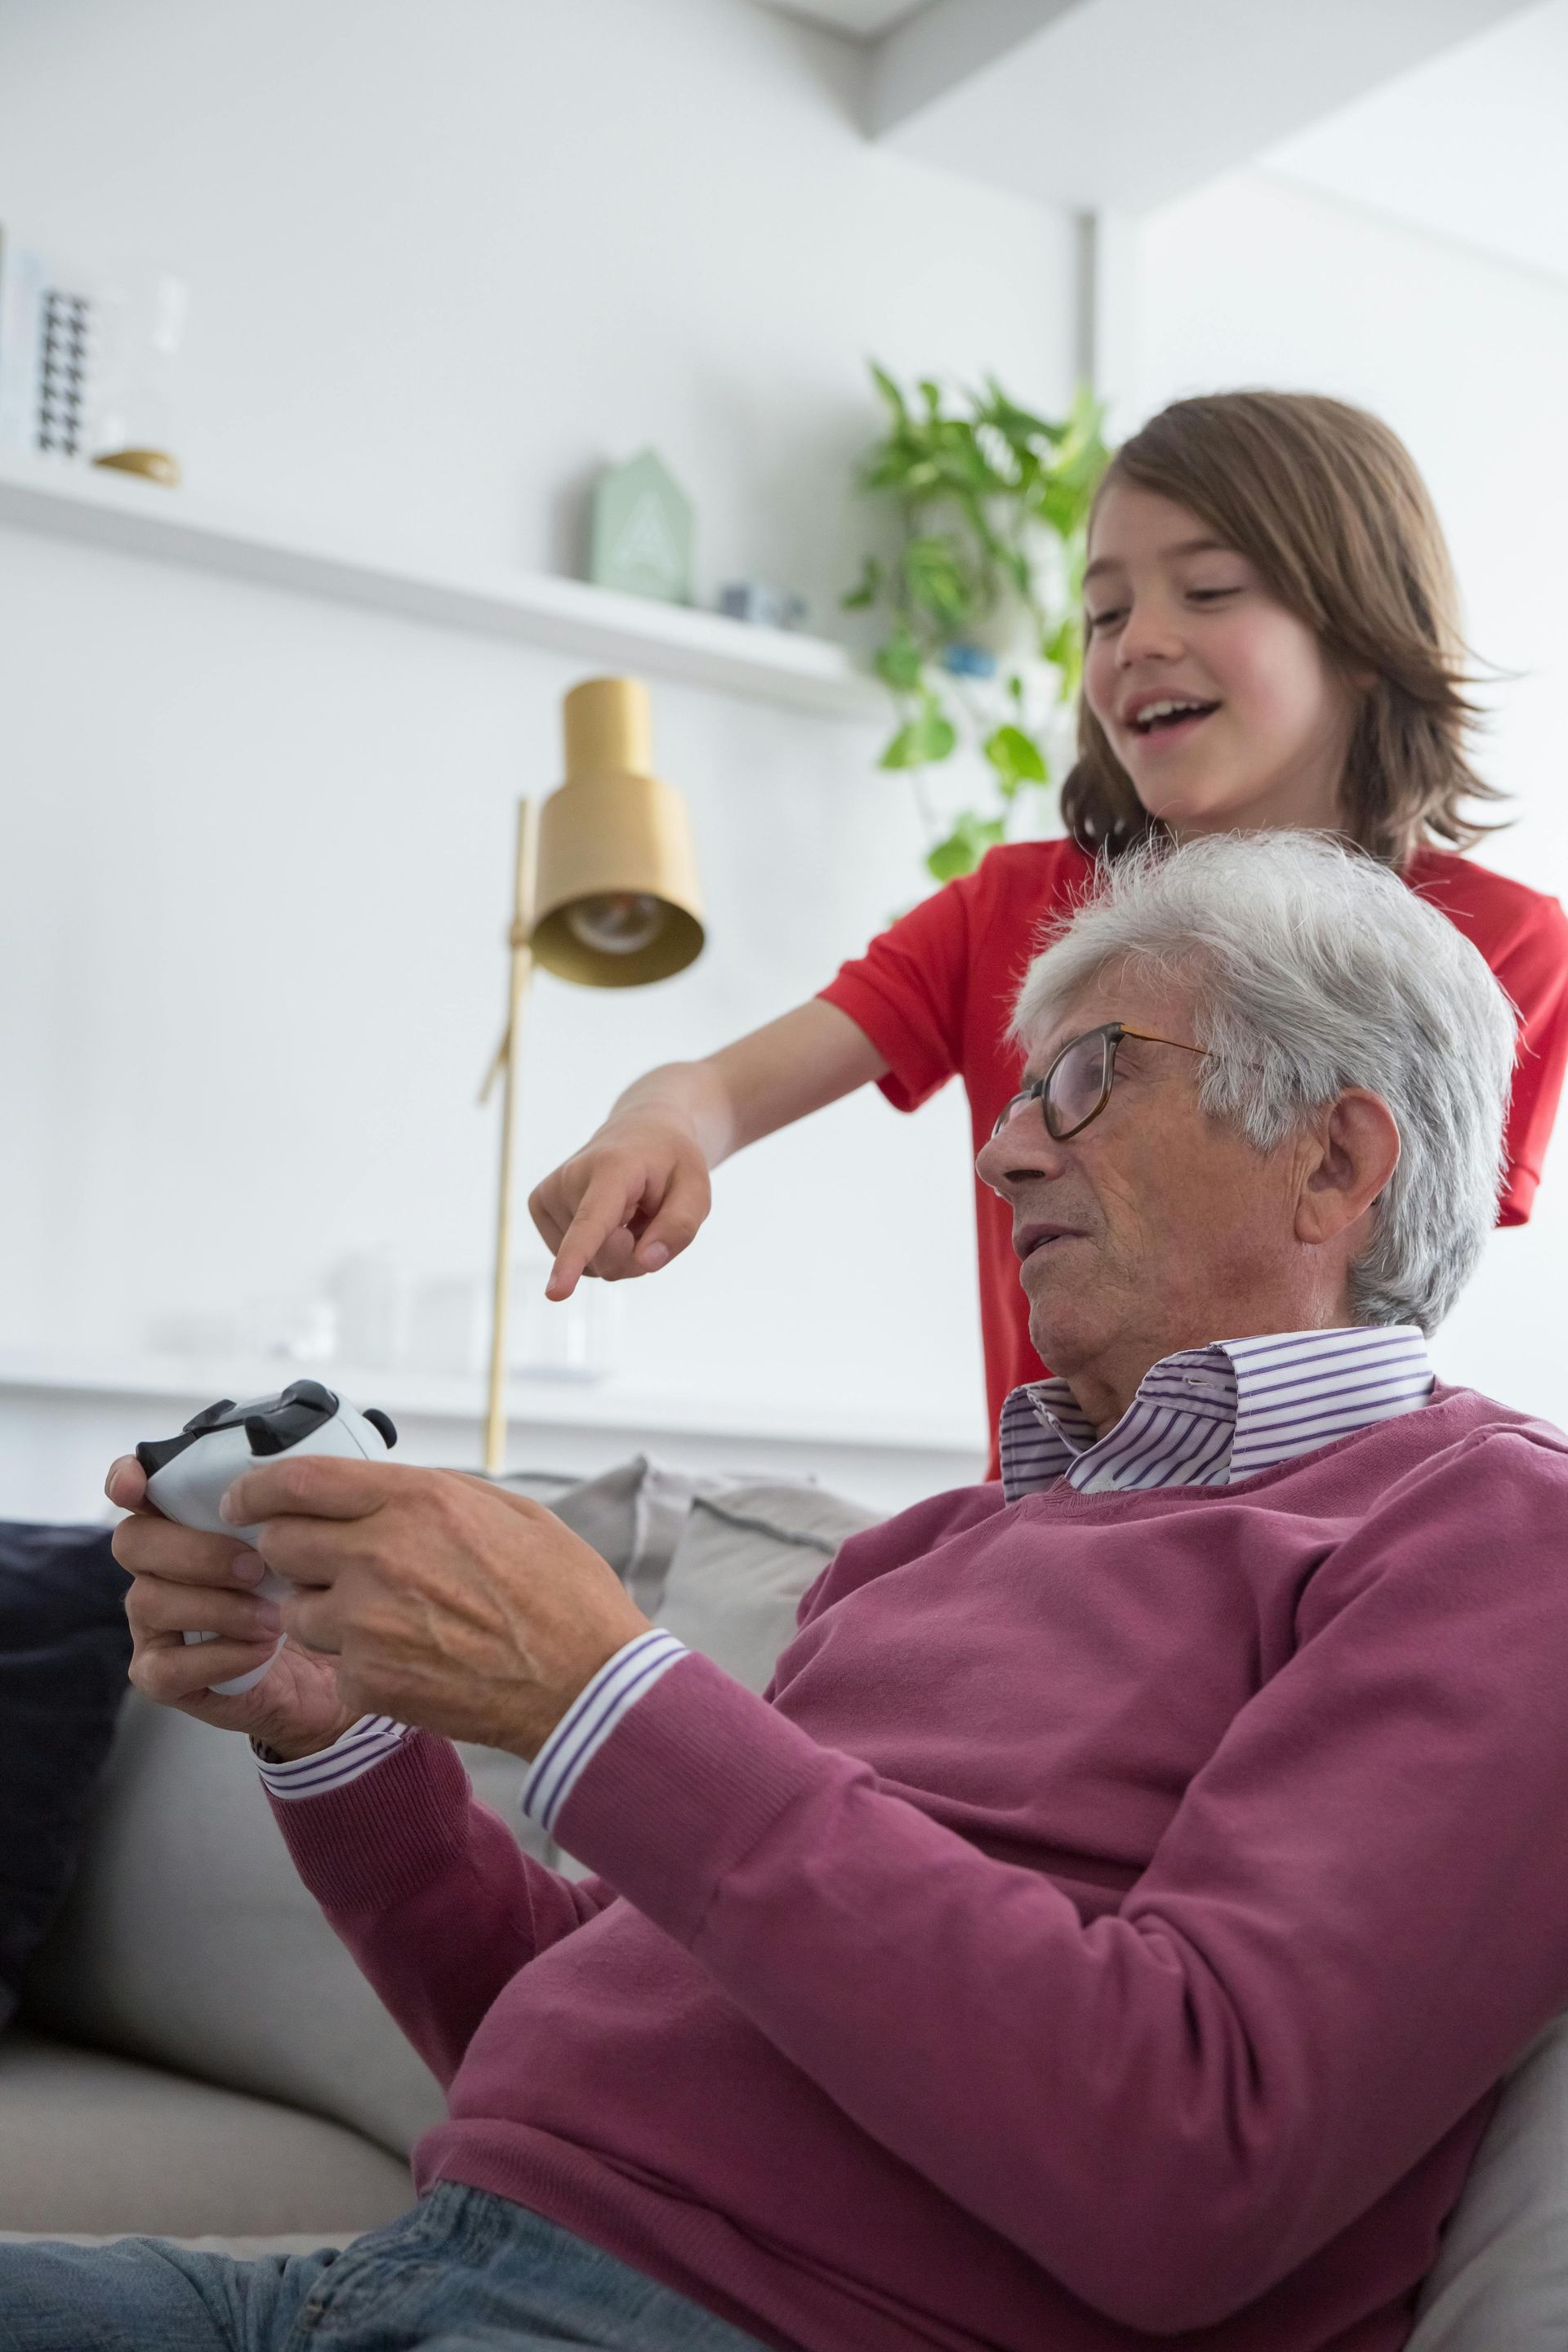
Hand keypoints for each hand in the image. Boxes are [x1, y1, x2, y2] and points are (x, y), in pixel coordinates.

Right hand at [107, 1456, 358, 1758]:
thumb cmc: (308, 1593)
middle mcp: (158, 1570)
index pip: (137, 1491)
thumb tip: (288, 1477)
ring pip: (148, 1601)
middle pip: (134, 1541)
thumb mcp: (306, 1540)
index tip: (136, 1485)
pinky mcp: (161, 1676)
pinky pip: (165, 1667)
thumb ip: (285, 1507)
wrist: (327, 1668)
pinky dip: (218, 1657)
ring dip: (218, 1607)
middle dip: (197, 1551)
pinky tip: (261, 1651)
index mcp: (185, 1524)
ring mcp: (152, 1624)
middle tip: (256, 1568)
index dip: (127, 1480)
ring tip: (274, 1618)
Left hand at [220, 1455, 650, 1758]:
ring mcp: (368, 1620)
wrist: (583, 1685)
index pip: (296, 1481)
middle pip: (279, 1543)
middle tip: (313, 1563)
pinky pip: (333, 1663)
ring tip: (375, 1618)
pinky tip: (405, 1658)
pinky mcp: (369, 1679)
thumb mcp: (510, 1512)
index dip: (255, 1490)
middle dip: (288, 1552)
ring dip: (319, 1610)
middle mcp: (380, 1552)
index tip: (242, 1501)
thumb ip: (434, 1493)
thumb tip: (382, 1488)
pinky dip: (357, 1662)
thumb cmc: (561, 1595)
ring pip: (295, 1609)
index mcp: (415, 1499)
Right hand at [528, 1111, 710, 1299]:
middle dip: (635, 1255)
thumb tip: (646, 1263)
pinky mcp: (539, 1206)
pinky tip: (609, 1218)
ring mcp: (549, 1192)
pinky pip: (577, 1260)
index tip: (555, 1293)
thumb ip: (679, 1227)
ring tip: (628, 1211)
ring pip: (590, 1264)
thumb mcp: (696, 1190)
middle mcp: (571, 1177)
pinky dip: (599, 1249)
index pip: (592, 1222)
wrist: (640, 1132)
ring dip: (620, 1250)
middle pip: (604, 1257)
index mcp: (612, 1169)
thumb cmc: (670, 1163)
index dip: (574, 1259)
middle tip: (649, 1216)